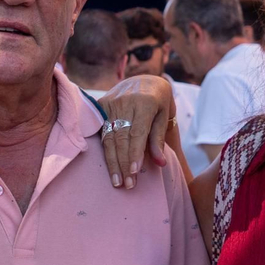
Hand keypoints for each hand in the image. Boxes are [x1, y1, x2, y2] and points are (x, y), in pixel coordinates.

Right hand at [97, 74, 174, 188]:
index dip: (135, 154)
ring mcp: (111, 103)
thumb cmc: (158, 101)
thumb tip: (160, 163)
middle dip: (124, 163)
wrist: (144, 81)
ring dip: (113, 161)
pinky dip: (104, 151)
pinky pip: (101, 131)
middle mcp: (126, 101)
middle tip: (127, 184)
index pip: (138, 133)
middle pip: (121, 138)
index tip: (134, 173)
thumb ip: (159, 139)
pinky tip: (106, 166)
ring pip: (109, 137)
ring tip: (117, 181)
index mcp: (145, 102)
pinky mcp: (100, 106)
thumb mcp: (164, 116)